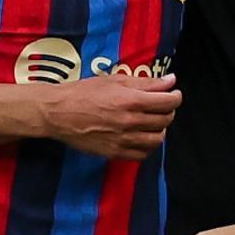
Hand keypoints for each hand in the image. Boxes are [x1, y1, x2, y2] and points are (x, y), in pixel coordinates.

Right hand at [43, 72, 180, 159]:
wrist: (58, 113)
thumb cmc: (84, 92)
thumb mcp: (114, 80)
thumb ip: (145, 82)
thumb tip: (170, 81)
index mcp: (131, 101)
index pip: (168, 102)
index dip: (176, 97)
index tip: (174, 94)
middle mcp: (130, 122)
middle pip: (165, 120)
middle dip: (169, 111)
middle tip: (163, 106)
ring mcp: (123, 140)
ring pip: (157, 139)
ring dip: (160, 129)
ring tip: (154, 122)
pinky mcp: (116, 152)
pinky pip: (143, 154)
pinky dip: (148, 146)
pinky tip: (143, 137)